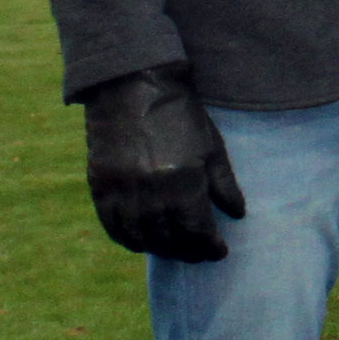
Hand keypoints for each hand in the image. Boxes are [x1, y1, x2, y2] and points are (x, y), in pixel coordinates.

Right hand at [80, 65, 245, 261]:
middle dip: (188, 253)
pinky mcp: (100, 186)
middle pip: (170, 241)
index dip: (210, 248)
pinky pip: (113, 228)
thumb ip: (224, 185)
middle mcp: (151, 193)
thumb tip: (237, 215)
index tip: (219, 252)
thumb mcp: (211, 146)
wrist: (133, 85)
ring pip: (141, 240)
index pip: (198, 232)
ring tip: (174, 249)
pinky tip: (142, 242)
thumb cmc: (179, 114)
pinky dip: (129, 240)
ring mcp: (122, 191)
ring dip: (161, 250)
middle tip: (199, 254)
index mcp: (182, 182)